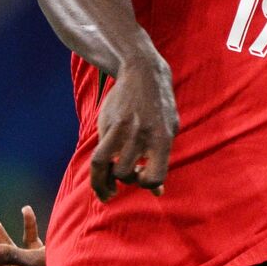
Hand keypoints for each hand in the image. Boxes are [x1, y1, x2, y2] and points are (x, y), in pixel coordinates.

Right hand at [92, 55, 178, 201]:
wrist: (143, 72)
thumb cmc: (158, 106)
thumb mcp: (169, 129)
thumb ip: (162, 160)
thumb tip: (158, 192)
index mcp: (163, 138)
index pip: (155, 177)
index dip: (148, 185)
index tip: (143, 177)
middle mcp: (144, 135)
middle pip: (129, 174)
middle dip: (127, 180)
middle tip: (129, 172)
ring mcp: (125, 130)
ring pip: (110, 169)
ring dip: (108, 182)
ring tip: (109, 188)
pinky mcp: (109, 124)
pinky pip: (98, 158)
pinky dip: (97, 176)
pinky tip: (101, 181)